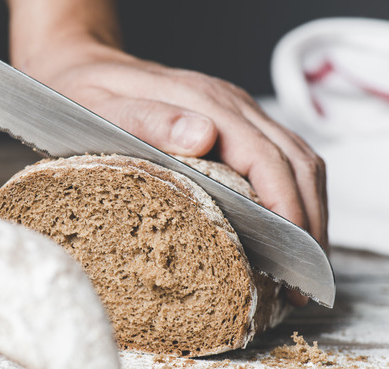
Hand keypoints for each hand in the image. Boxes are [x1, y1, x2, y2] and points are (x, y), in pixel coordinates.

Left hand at [8, 0, 327, 305]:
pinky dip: (295, 197)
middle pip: (297, 163)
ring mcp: (235, 114)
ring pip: (298, 161)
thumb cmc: (83, 97)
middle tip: (306, 281)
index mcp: (207, 104)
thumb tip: (204, 136)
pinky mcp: (231, 124)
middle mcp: (231, 106)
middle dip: (310, 223)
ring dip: (310, 212)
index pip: (268, 159)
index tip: (293, 259)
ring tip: (304, 266)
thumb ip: (150, 121)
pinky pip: (280, 158)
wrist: (78, 67)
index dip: (288, 210)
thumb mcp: (102, 109)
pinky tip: (287, 230)